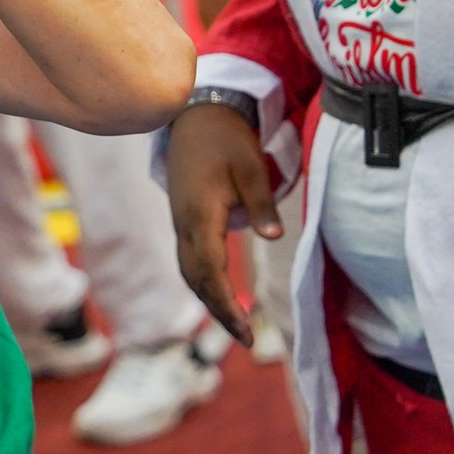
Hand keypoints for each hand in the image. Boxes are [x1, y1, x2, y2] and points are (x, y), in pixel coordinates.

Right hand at [165, 103, 279, 347]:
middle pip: (196, 278)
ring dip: (209, 298)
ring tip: (235, 322)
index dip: (226, 304)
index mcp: (200, 213)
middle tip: (247, 339)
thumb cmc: (226, 138)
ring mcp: (180, 220)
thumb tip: (273, 237)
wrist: (194, 114)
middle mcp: (184, 223)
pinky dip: (203, 280)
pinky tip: (219, 290)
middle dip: (219, 310)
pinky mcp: (183, 217)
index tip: (246, 330)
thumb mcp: (251, 166)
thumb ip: (261, 203)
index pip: (210, 270)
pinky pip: (189, 258)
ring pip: (189, 270)